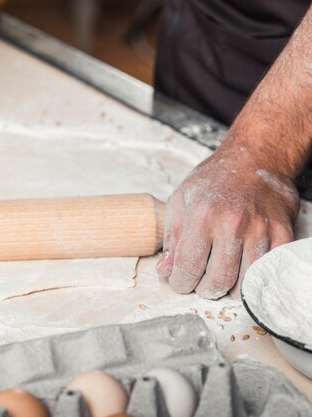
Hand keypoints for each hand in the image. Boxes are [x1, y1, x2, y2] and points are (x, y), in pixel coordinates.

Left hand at [156, 143, 298, 298]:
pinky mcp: (283, 233)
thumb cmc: (215, 178)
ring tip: (220, 276)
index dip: (180, 283)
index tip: (180, 283)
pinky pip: (267, 271)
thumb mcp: (181, 199)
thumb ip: (172, 238)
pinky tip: (242, 269)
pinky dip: (253, 278)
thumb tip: (165, 270)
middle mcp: (232, 223)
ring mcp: (261, 229)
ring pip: (244, 282)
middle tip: (201, 284)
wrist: (255, 157)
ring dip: (229, 288)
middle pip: (218, 281)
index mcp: (202, 215)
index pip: (188, 267)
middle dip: (204, 290)